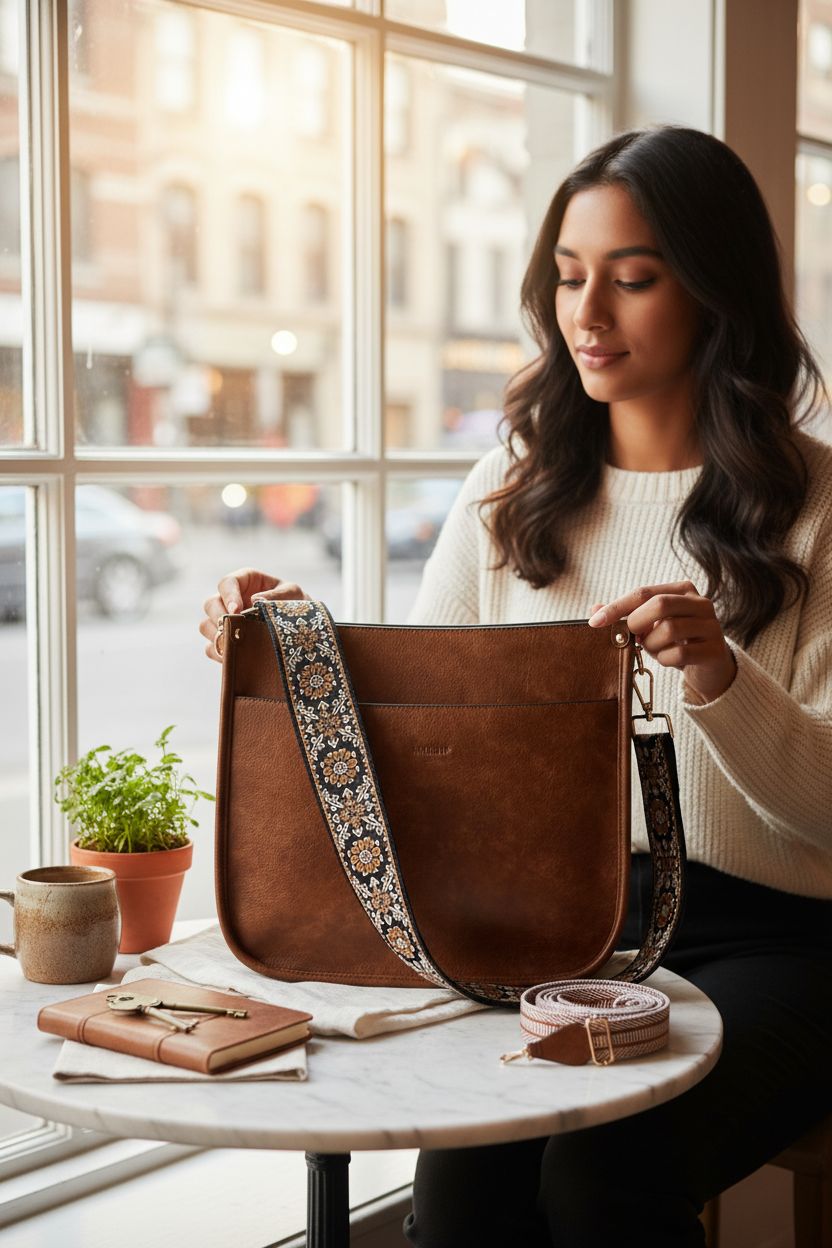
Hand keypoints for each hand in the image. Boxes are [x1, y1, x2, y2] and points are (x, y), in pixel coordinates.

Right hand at [200, 568, 307, 662]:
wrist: (302, 629)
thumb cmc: (296, 605)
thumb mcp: (294, 595)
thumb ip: (278, 596)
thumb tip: (255, 600)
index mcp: (246, 582)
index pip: (227, 583)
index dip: (228, 595)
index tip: (236, 610)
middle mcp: (231, 600)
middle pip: (210, 604)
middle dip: (219, 617)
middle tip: (235, 629)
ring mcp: (226, 621)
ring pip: (206, 626)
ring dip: (218, 636)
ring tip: (236, 644)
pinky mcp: (225, 642)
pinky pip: (211, 648)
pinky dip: (219, 653)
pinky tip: (235, 658)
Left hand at [587, 579, 736, 703]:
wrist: (710, 668)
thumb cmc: (675, 642)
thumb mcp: (649, 626)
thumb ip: (625, 616)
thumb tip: (593, 610)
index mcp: (682, 590)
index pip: (644, 592)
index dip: (617, 607)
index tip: (594, 622)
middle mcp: (701, 603)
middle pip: (660, 604)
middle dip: (637, 623)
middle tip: (634, 637)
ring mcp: (711, 626)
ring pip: (669, 629)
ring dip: (652, 645)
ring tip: (655, 649)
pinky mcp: (715, 650)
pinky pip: (680, 654)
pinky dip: (665, 660)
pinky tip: (669, 659)